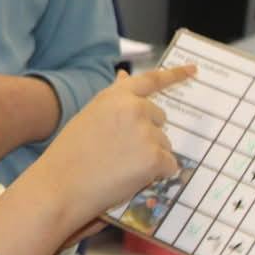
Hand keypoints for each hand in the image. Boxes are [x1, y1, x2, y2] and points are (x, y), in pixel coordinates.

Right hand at [22, 66, 191, 231]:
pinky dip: (156, 175)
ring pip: (165, 145)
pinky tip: (130, 178)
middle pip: (160, 119)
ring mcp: (147, 133)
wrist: (61, 185)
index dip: (175, 74)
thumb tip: (125, 76)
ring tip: (120, 167)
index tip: (194, 69)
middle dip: (149, 134)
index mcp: (116, 96)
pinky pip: (169, 166)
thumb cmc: (69, 153)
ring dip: (150, 157)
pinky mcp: (155, 158)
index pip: (151, 79)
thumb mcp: (89, 116)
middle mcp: (134, 109)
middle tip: (122, 152)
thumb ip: (113, 99)